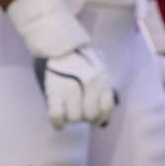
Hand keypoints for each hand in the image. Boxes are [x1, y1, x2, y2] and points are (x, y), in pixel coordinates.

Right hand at [5, 0, 117, 128]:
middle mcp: (91, 83)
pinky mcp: (54, 89)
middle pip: (90, 114)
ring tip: (68, 113)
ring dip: (71, 119)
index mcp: (103, 77)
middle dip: (85, 118)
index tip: (97, 121)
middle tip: (80, 113)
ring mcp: (72, 87)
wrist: (59, 42)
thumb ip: (104, 84)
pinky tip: (58, 123)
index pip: (107, 106)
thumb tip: (110, 108)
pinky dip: (57, 122)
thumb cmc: (81, 54)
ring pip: (74, 117)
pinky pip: (57, 115)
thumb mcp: (100, 65)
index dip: (102, 117)